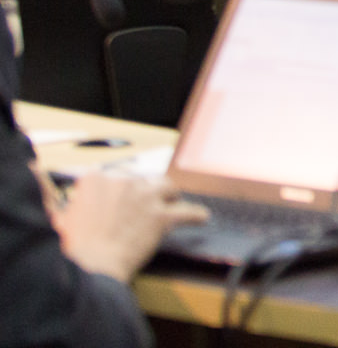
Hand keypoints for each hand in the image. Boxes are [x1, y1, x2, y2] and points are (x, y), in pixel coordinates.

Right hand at [53, 173, 207, 282]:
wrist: (90, 268)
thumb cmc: (71, 248)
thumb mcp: (56, 217)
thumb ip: (50, 195)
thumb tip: (33, 172)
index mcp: (96, 179)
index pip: (115, 175)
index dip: (119, 188)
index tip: (119, 197)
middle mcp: (124, 182)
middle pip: (143, 179)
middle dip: (145, 191)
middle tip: (146, 204)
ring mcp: (145, 197)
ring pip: (167, 188)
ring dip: (170, 196)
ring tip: (174, 202)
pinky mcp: (162, 216)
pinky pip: (187, 212)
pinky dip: (195, 215)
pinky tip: (202, 217)